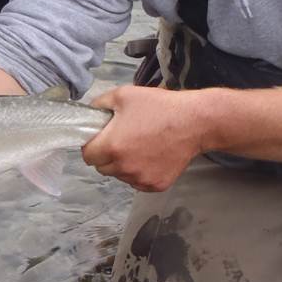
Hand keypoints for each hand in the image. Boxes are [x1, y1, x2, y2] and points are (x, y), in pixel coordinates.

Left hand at [81, 84, 203, 191]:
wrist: (194, 122)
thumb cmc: (159, 107)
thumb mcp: (124, 95)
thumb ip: (99, 104)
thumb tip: (89, 113)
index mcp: (112, 146)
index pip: (87, 156)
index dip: (92, 145)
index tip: (102, 138)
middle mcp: (124, 167)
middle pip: (102, 168)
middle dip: (107, 156)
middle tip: (122, 140)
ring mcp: (140, 179)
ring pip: (120, 176)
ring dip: (123, 165)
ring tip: (140, 146)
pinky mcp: (156, 185)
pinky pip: (138, 182)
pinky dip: (140, 173)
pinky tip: (151, 156)